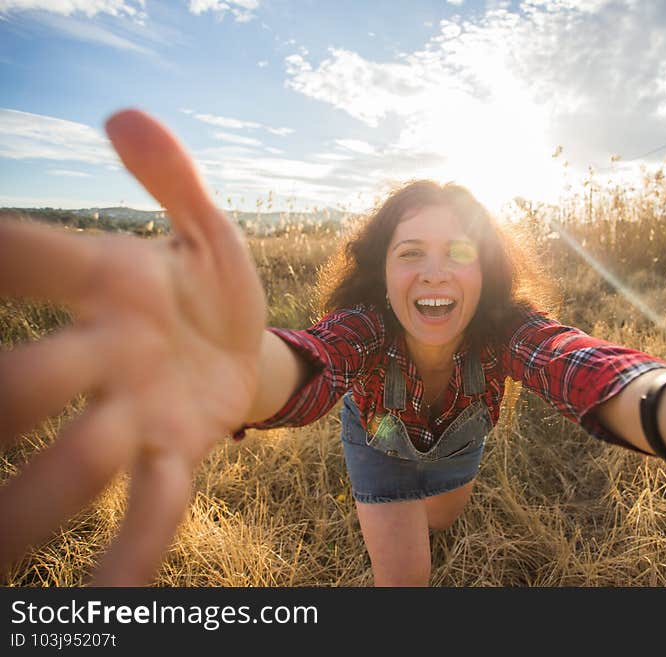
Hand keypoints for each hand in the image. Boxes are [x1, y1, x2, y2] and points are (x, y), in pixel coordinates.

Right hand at [0, 109, 266, 584]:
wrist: (249, 350)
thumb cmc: (212, 288)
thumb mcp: (207, 230)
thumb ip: (173, 179)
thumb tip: (125, 114)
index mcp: (109, 285)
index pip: (36, 259)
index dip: (0, 253)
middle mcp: (104, 356)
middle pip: (37, 381)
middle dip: (3, 395)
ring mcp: (134, 415)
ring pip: (80, 458)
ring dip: (44, 492)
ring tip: (6, 548)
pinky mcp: (176, 455)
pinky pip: (151, 507)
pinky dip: (128, 555)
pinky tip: (111, 603)